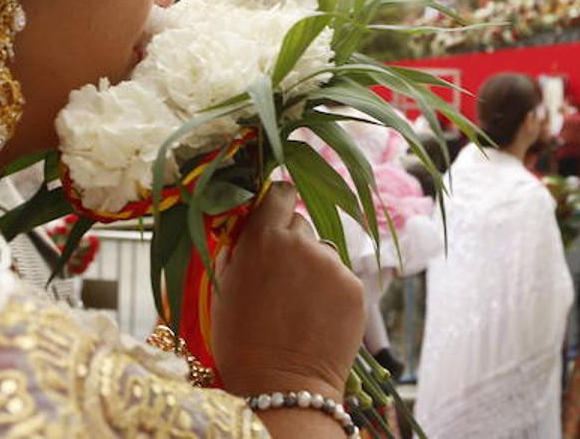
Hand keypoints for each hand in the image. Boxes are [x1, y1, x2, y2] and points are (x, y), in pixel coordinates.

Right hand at [212, 183, 364, 402]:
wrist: (281, 385)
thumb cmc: (240, 340)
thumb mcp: (224, 287)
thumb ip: (238, 248)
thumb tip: (248, 226)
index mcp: (263, 237)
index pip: (280, 193)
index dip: (278, 204)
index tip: (275, 218)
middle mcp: (301, 242)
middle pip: (300, 226)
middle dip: (292, 245)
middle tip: (280, 280)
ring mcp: (332, 264)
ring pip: (322, 252)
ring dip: (312, 269)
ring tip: (298, 306)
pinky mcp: (355, 286)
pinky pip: (340, 277)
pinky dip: (331, 292)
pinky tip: (316, 318)